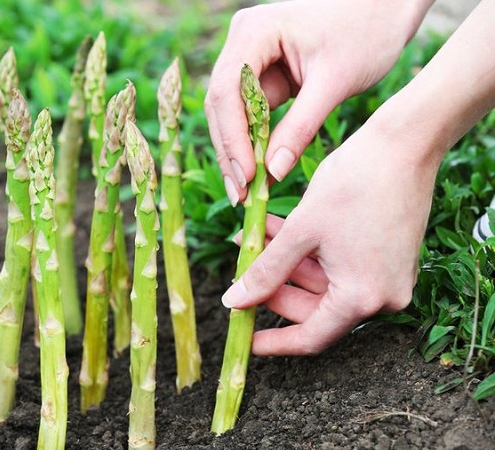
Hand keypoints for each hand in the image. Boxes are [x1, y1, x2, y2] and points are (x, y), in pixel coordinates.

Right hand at [205, 0, 431, 203]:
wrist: (388, 9)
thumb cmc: (368, 33)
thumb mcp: (334, 83)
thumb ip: (300, 128)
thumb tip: (272, 173)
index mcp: (256, 31)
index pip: (228, 91)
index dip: (232, 138)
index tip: (245, 177)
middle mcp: (243, 40)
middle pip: (221, 104)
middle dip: (230, 151)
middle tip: (239, 194)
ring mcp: (249, 56)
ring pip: (230, 112)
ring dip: (237, 151)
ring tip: (244, 191)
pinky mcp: (261, 72)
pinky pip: (248, 112)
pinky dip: (253, 141)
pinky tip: (257, 173)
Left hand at [221, 122, 439, 355]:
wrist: (404, 142)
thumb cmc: (355, 183)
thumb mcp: (300, 231)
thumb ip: (266, 271)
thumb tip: (234, 302)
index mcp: (363, 297)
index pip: (310, 336)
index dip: (274, 341)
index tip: (244, 340)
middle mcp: (381, 296)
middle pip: (313, 309)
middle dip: (272, 286)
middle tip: (240, 267)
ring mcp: (386, 277)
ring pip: (320, 282)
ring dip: (284, 262)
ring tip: (252, 234)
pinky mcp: (385, 258)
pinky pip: (336, 266)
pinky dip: (306, 252)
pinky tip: (275, 227)